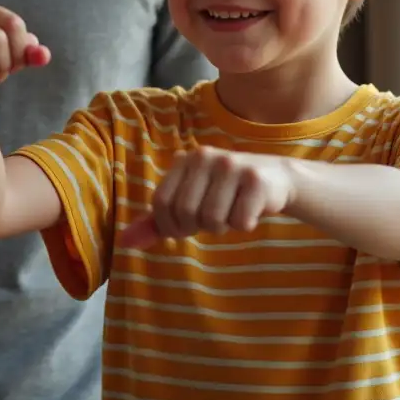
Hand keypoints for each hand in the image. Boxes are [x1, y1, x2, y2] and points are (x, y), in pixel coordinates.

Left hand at [119, 147, 294, 248]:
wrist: (275, 179)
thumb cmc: (225, 193)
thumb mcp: (189, 201)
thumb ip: (157, 221)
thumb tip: (124, 242)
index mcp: (184, 160)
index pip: (161, 202)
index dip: (170, 226)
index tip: (184, 229)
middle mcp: (205, 157)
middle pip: (185, 212)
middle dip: (197, 226)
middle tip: (213, 220)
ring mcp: (231, 166)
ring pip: (212, 218)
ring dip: (222, 226)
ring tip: (231, 211)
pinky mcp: (255, 180)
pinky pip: (239, 221)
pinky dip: (244, 224)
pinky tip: (250, 209)